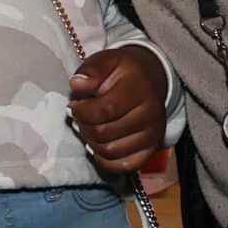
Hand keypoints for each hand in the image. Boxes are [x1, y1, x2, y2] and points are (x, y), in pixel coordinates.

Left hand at [67, 47, 168, 175]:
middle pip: (105, 132)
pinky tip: (98, 144)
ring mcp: (153, 134)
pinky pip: (124, 166)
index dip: (83, 111)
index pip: (106, 109)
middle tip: (81, 116)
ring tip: (89, 127)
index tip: (74, 105)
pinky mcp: (151, 150)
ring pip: (111, 151)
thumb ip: (91, 69)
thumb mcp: (106, 60)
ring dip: (91, 142)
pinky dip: (105, 159)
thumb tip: (77, 84)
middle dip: (84, 125)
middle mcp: (151, 114)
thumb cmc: (122, 72)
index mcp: (140, 88)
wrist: (148, 80)